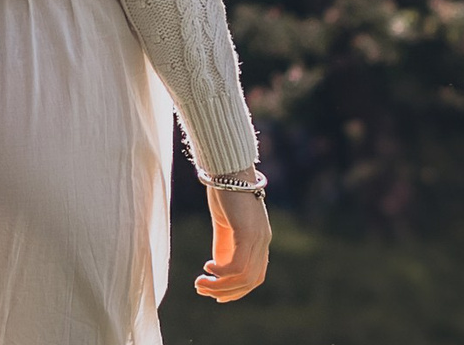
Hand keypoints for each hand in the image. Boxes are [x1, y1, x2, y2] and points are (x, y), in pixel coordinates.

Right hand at [194, 184, 270, 303]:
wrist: (227, 167)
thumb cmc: (225, 192)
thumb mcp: (225, 225)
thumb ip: (224, 247)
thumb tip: (218, 270)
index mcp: (260, 239)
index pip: (255, 276)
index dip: (238, 291)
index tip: (217, 296)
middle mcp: (263, 241)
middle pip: (250, 281)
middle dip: (225, 292)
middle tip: (202, 290)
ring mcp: (258, 237)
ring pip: (244, 277)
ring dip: (220, 285)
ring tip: (200, 283)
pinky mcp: (248, 232)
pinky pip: (238, 265)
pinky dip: (222, 273)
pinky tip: (208, 268)